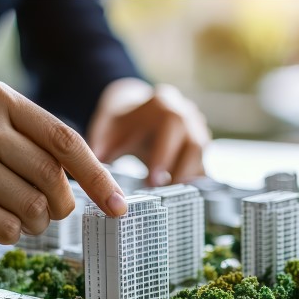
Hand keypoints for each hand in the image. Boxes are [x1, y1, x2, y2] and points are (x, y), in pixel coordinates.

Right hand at [0, 81, 127, 243]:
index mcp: (0, 97)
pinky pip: (5, 228)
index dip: (98, 178)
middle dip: (60, 206)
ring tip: (22, 217)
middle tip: (50, 211)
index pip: (66, 141)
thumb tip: (89, 184)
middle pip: (53, 181)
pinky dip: (13, 233)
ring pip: (32, 209)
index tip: (119, 207)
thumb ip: (32, 138)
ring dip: (37, 224)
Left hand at [88, 78, 209, 186]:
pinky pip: (203, 165)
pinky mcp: (200, 146)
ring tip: (166, 195)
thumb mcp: (106, 128)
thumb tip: (95, 169)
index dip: (164, 154)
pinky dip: (192, 181)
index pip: (171, 125)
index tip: (152, 181)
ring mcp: (197, 128)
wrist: (132, 109)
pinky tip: (176, 194)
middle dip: (179, 171)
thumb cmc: (119, 122)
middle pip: (194, 143)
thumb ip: (101, 146)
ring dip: (186, 178)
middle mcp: (185, 113)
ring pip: (202, 158)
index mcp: (162, 103)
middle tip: (160, 192)